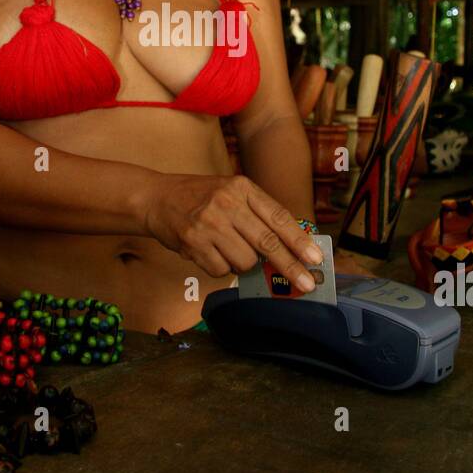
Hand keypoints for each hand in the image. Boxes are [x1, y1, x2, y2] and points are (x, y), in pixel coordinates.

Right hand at [144, 173, 321, 292]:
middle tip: (306, 285)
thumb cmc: (200, 198)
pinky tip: (210, 252)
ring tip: (229, 250)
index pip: (279, 217)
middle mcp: (227, 203)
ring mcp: (209, 222)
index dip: (299, 241)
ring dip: (243, 265)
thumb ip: (258, 215)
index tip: (316, 258)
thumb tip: (290, 249)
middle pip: (268, 243)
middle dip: (290, 267)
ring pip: (245, 262)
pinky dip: (221, 268)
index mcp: (242, 187)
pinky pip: (221, 270)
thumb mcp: (232, 193)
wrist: (156, 198)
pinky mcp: (193, 242)